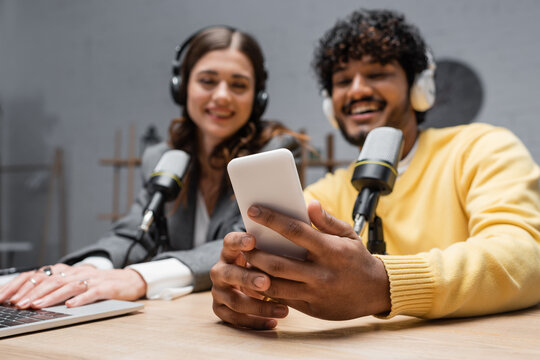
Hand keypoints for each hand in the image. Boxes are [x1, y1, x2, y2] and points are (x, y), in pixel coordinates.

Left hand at [0, 264, 146, 308]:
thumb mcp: (79, 283)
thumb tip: (33, 296)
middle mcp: (80, 273)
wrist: (130, 280)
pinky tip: (70, 305)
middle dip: (35, 292)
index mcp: (71, 271)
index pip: (44, 276)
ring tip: (39, 305)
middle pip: (54, 280)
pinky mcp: (107, 287)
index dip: (27, 286)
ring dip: (52, 296)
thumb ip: (60, 286)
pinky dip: (80, 299)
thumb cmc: (102, 284)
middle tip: (21, 304)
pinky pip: (92, 292)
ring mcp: (94, 279)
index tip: (11, 297)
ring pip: (69, 286)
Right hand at [210, 232, 288, 329]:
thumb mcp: (264, 251)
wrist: (248, 284)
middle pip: (229, 273)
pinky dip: (255, 321)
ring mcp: (218, 291)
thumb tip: (299, 231)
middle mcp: (220, 270)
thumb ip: (274, 244)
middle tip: (266, 282)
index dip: (239, 241)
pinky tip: (274, 322)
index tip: (253, 240)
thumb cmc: (264, 263)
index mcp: (229, 251)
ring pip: (235, 301)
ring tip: (284, 310)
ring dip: (259, 306)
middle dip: (248, 278)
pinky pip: (235, 319)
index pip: (229, 242)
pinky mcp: (220, 309)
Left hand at [244, 200, 390, 319]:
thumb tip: (309, 203)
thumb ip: (327, 220)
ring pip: (275, 286)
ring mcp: (315, 293)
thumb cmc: (358, 258)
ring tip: (245, 262)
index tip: (253, 211)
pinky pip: (283, 299)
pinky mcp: (312, 308)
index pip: (295, 231)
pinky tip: (256, 280)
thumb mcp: (348, 235)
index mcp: (330, 250)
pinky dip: (266, 290)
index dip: (271, 219)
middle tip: (243, 243)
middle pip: (277, 263)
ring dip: (255, 274)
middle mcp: (321, 273)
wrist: (377, 291)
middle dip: (255, 253)